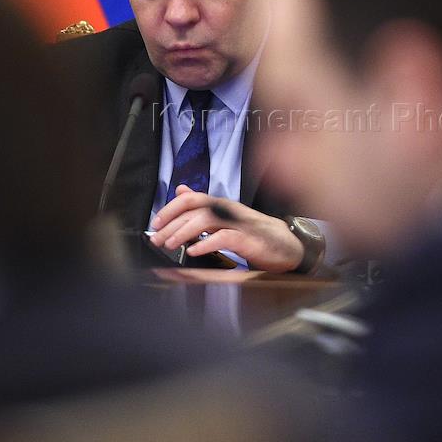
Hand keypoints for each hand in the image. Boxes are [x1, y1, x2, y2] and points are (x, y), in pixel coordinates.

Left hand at [149, 185, 303, 272]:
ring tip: (170, 245)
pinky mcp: (249, 240)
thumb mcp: (225, 217)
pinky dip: (206, 243)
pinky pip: (224, 238)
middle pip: (194, 209)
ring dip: (184, 232)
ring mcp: (239, 223)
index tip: (155, 224)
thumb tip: (180, 190)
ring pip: (206, 220)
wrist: (286, 245)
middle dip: (171, 224)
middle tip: (156, 239)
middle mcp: (228, 210)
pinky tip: (194, 251)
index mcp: (221, 205)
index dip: (170, 209)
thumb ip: (202, 205)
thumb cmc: (254, 233)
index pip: (191, 198)